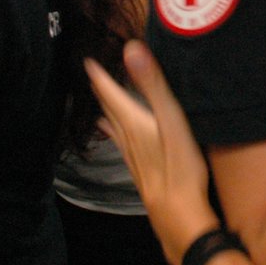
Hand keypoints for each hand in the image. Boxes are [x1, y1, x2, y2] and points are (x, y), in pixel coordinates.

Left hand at [87, 42, 220, 264]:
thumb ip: (153, 84)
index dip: (99, 76)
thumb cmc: (179, 168)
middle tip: (93, 75)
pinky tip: (118, 137)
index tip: (87, 60)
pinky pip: (123, 143)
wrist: (179, 216)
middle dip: (102, 91)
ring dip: (108, 112)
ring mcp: (134, 156)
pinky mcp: (143, 170)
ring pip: (114, 128)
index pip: (110, 93)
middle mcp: (128, 138)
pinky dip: (117, 132)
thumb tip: (131, 48)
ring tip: (100, 103)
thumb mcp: (171, 119)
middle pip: (109, 109)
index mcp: (133, 122)